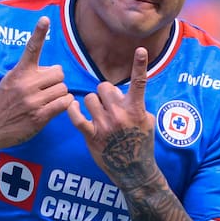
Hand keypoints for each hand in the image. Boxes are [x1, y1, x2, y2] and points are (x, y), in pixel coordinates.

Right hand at [0, 16, 72, 148]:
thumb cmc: (3, 102)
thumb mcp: (10, 81)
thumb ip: (28, 73)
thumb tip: (53, 70)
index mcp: (19, 72)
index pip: (31, 49)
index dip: (39, 32)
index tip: (45, 19)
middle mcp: (26, 84)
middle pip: (59, 73)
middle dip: (57, 80)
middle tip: (48, 87)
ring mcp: (33, 100)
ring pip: (63, 89)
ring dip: (60, 94)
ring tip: (48, 99)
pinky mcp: (40, 116)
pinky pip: (64, 103)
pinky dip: (63, 105)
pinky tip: (54, 107)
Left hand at [68, 47, 160, 190]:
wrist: (134, 171)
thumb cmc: (142, 144)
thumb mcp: (147, 122)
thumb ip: (137, 105)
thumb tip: (126, 93)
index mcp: (136, 109)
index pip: (139, 83)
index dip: (140, 65)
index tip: (140, 49)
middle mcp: (120, 115)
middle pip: (104, 87)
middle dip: (105, 93)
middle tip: (108, 104)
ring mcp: (104, 125)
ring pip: (89, 98)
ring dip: (92, 103)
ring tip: (97, 113)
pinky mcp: (91, 136)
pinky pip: (76, 117)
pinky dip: (73, 110)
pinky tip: (72, 107)